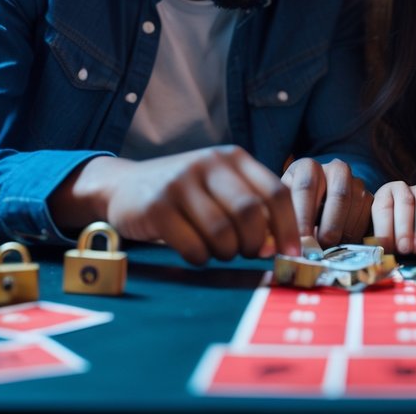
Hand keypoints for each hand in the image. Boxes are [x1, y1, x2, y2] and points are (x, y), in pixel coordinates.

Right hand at [51, 146, 299, 265]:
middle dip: (254, 244)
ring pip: (222, 233)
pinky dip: (201, 258)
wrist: (123, 186)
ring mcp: (181, 182)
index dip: (288, 226)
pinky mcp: (157, 206)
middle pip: (251, 214)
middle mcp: (208, 163)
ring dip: (226, 253)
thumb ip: (251, 204)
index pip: (276, 191)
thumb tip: (280, 244)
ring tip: (219, 252)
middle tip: (247, 254)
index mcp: (232, 157)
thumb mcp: (218, 185)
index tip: (292, 253)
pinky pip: (193, 246)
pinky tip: (196, 253)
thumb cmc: (184, 193)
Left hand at [281, 158, 371, 246]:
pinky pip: (368, 214)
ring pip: (357, 205)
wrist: (316, 212)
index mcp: (308, 167)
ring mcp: (356, 181)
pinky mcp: (369, 197)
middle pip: (339, 194)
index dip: (304, 216)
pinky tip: (343, 247)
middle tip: (322, 248)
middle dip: (330, 226)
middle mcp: (335, 168)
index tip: (301, 240)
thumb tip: (279, 244)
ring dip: (345, 232)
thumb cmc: (294, 213)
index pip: (306, 186)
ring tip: (331, 252)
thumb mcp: (282, 212)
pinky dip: (357, 234)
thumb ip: (279, 222)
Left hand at [371, 181, 415, 255]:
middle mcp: (404, 189)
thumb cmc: (394, 238)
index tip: (387, 247)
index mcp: (384, 195)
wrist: (412, 236)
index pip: (382, 207)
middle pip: (405, 201)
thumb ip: (381, 243)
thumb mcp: (383, 239)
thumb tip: (379, 253)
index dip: (384, 228)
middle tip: (405, 249)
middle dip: (405, 229)